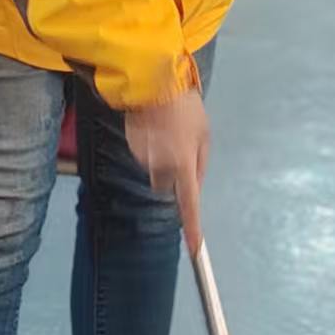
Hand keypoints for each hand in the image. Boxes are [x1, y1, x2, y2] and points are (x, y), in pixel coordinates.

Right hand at [125, 87, 210, 253]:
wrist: (154, 83)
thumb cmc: (187, 109)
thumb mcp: (204, 135)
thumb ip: (200, 165)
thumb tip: (194, 187)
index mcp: (183, 165)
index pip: (189, 205)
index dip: (192, 229)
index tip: (194, 251)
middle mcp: (160, 167)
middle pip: (167, 185)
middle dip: (173, 174)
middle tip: (181, 148)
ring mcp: (142, 159)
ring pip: (155, 169)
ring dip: (162, 158)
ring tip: (168, 131)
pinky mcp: (131, 148)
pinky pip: (145, 156)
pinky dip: (151, 147)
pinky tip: (155, 127)